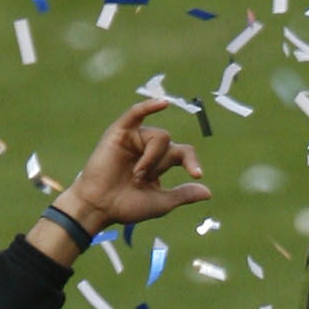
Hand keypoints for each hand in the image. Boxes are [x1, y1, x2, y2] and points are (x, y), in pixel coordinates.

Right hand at [59, 97, 209, 232]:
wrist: (100, 206)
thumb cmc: (126, 205)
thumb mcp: (161, 202)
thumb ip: (183, 195)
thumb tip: (208, 192)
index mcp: (159, 162)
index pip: (183, 153)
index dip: (192, 162)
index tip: (196, 174)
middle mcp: (148, 147)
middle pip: (170, 145)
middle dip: (161, 164)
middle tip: (142, 180)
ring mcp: (135, 138)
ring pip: (160, 136)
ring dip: (151, 157)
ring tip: (135, 174)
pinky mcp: (121, 131)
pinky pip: (137, 112)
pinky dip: (149, 106)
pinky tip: (163, 103)